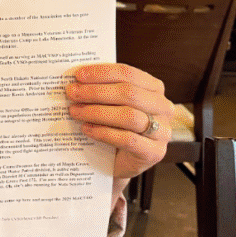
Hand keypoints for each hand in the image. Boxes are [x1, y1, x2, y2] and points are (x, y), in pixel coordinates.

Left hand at [65, 63, 172, 181]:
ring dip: (97, 112)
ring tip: (75, 112)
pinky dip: (104, 133)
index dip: (102, 73)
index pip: (128, 74)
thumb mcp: (110, 104)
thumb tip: (76, 80)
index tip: (78, 75)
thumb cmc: (114, 127)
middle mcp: (163, 107)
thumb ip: (101, 89)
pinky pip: (128, 139)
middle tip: (72, 93)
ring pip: (129, 116)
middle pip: (129, 94)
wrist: (119, 163)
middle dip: (96, 92)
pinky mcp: (155, 152)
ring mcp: (162, 131)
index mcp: (154, 88)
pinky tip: (86, 129)